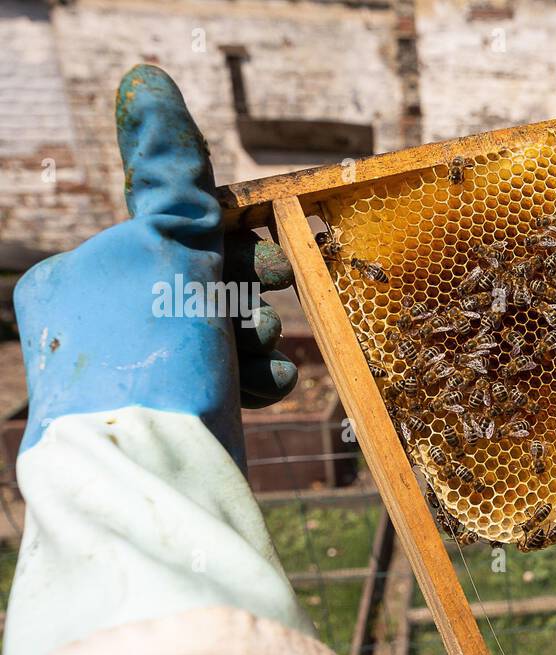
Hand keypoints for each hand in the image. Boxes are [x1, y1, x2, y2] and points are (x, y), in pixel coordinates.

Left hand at [14, 65, 297, 463]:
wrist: (154, 478)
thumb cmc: (152, 357)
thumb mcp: (166, 249)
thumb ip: (170, 178)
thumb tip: (149, 80)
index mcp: (77, 279)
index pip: (170, 235)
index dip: (234, 240)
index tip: (279, 257)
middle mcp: (97, 327)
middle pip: (199, 285)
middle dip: (250, 292)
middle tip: (282, 296)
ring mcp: (134, 378)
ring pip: (216, 336)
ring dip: (257, 336)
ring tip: (267, 353)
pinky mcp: (169, 419)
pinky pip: (220, 381)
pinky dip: (251, 377)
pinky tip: (268, 384)